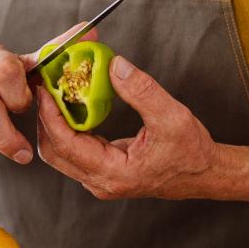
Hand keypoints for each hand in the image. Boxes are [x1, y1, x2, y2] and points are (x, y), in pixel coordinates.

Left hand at [34, 55, 220, 199]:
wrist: (205, 174)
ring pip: (60, 152)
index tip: (44, 88)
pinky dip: (66, 127)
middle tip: (44, 85)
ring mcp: (99, 179)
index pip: (65, 144)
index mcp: (114, 174)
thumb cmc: (192, 152)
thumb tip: (114, 65)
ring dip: (53, 121)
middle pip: (54, 150)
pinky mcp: (102, 172)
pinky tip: (70, 104)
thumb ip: (141, 91)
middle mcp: (101, 182)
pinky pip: (73, 150)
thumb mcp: (171, 116)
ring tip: (54, 91)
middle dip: (44, 117)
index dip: (50, 115)